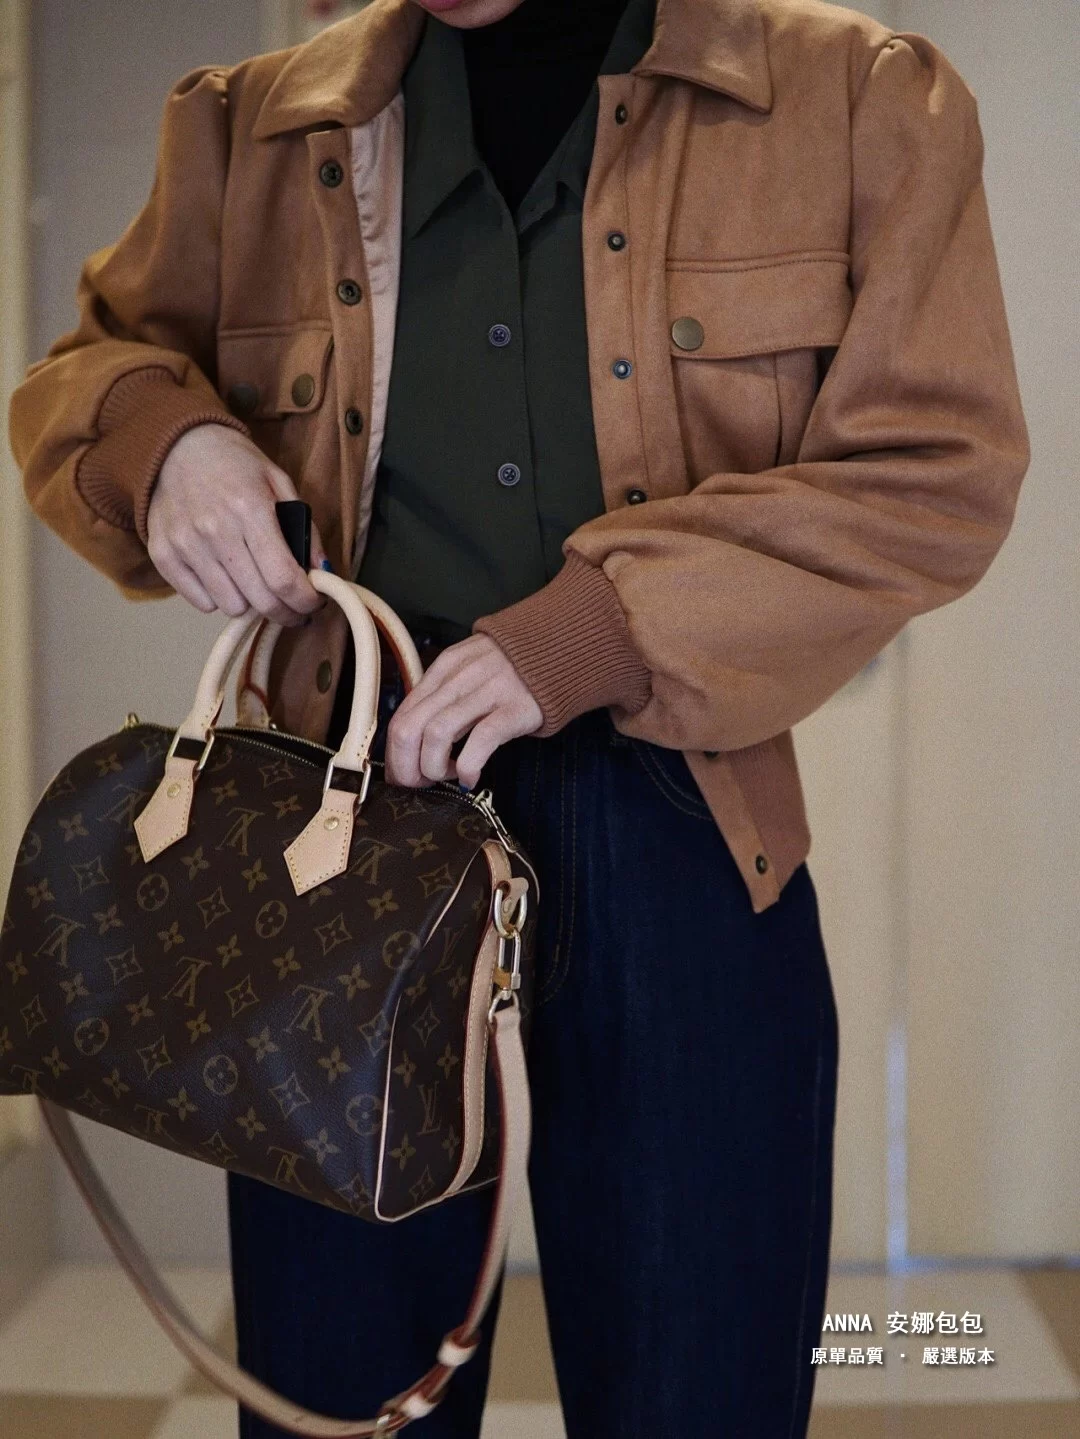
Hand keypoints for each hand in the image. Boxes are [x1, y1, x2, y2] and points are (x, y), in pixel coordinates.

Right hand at [147, 423, 329, 624]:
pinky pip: (201, 602)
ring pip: (232, 606)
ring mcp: (186, 545)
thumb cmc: (234, 464)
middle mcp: (215, 530)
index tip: (313, 604)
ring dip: (250, 603)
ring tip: (254, 583)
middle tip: (293, 607)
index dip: (305, 601)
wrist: (176, 446)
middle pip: (260, 600)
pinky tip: (225, 577)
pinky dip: (218, 598)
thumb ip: (304, 527)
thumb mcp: (278, 481)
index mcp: (250, 509)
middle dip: (286, 612)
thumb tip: (322, 572)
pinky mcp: (163, 555)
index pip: (283, 578)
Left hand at [384, 633, 542, 789]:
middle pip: (409, 728)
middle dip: (407, 767)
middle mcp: (460, 678)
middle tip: (420, 784)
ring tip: (448, 775)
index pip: (402, 716)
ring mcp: (487, 692)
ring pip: (436, 734)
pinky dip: (467, 766)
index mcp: (445, 668)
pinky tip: (470, 777)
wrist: (561, 651)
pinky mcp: (514, 708)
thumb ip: (443, 695)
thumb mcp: (470, 671)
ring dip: (434, 767)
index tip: (405, 775)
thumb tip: (414, 737)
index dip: (395, 755)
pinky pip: (480, 740)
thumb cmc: (512, 670)